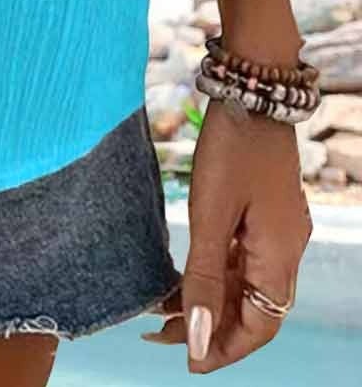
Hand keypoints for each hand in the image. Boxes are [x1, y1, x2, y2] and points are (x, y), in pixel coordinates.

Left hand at [141, 97, 311, 371]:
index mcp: (280, 256)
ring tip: (162, 308)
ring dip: (209, 299)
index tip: (186, 360)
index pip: (259, 327)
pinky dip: (215, 270)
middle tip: (161, 334)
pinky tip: (183, 273)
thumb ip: (205, 278)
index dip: (224, 348)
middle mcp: (285, 249)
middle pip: (253, 309)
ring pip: (245, 283)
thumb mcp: (210, 214)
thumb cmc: (232, 146)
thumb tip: (200, 341)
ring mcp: (276, 229)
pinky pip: (241, 256)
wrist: (251, 87)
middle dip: (211, 327)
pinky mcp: (263, 210)